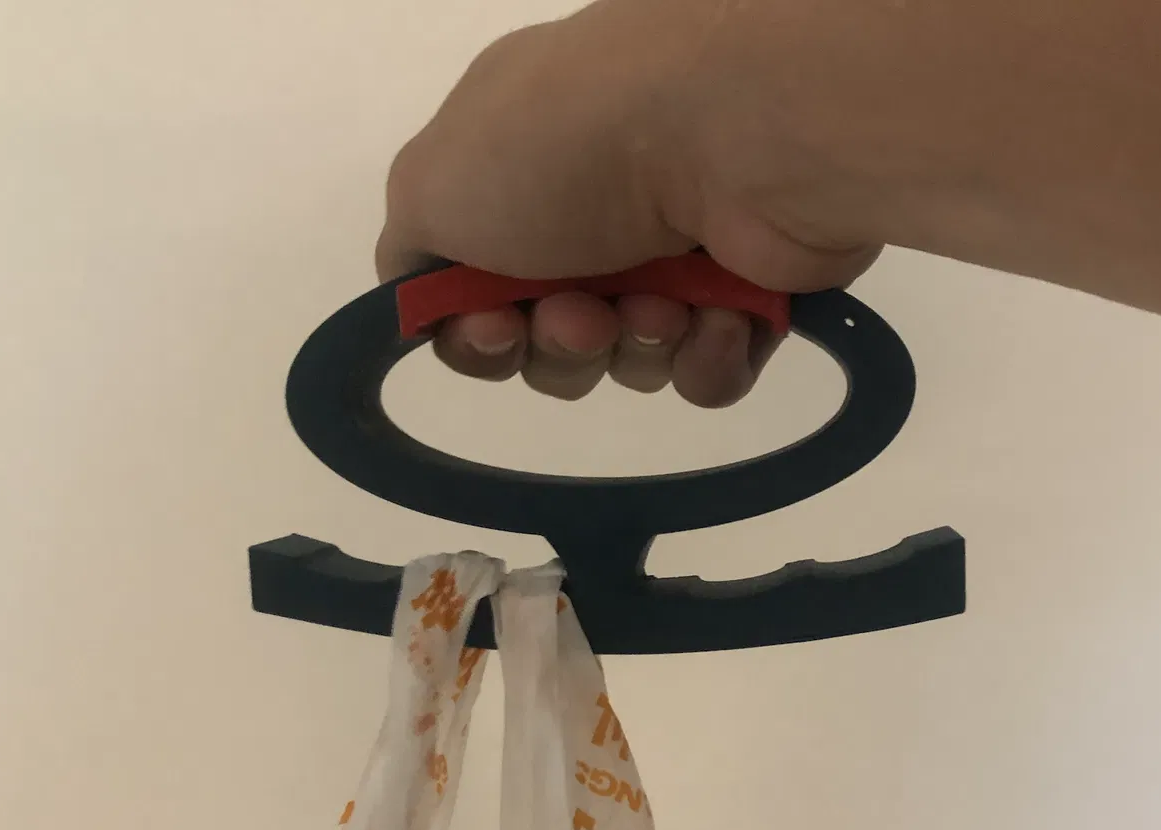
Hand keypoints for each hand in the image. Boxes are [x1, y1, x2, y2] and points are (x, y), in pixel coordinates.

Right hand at [374, 3, 880, 407]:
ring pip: (628, 361)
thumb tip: (424, 297)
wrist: (733, 126)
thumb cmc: (565, 148)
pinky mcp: (751, 289)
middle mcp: (593, 204)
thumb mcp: (431, 184)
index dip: (475, 332)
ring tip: (663, 305)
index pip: (475, 289)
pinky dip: (705, 360)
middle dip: (558, 346)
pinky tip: (716, 320)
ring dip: (634, 349)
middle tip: (586, 317)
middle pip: (549, 338)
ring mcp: (676, 248)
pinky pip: (707, 371)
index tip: (492, 328)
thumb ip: (409, 250)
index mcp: (515, 167)